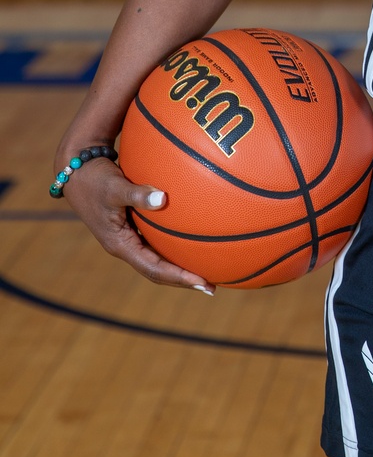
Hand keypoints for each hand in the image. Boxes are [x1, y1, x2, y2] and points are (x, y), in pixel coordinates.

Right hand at [61, 156, 215, 293]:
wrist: (77, 170)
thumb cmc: (95, 178)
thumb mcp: (114, 186)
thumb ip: (136, 194)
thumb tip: (161, 198)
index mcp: (120, 244)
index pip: (153, 269)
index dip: (177, 277)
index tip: (201, 282)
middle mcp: (125, 246)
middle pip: (158, 271)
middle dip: (183, 280)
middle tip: (211, 286)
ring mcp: (128, 237)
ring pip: (157, 258)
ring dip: (180, 266)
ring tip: (208, 269)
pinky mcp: (131, 226)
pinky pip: (157, 241)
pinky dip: (174, 244)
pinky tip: (194, 239)